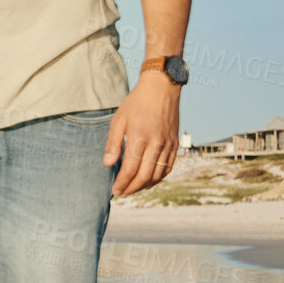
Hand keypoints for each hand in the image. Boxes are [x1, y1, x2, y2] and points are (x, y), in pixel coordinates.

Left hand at [104, 72, 180, 196]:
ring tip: (132, 189)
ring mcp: (168, 144)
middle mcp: (157, 143)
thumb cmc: (136, 103)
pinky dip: (158, 177)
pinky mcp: (175, 143)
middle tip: (121, 194)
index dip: (122, 182)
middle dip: (132, 188)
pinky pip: (168, 167)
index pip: (131, 169)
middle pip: (145, 175)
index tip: (114, 190)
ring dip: (145, 185)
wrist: (162, 88)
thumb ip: (113, 143)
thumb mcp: (118, 119)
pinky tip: (149, 181)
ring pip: (158, 174)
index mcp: (140, 137)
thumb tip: (108, 164)